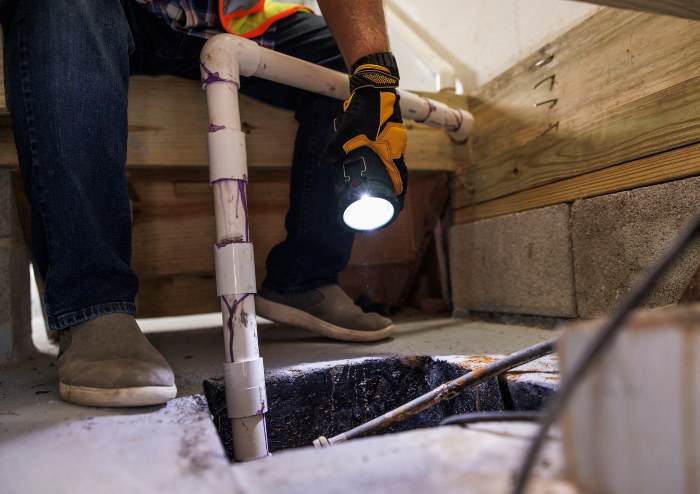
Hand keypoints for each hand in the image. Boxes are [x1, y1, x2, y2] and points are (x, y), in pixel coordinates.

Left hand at [322, 52, 407, 205]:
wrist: (374, 84)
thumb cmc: (367, 107)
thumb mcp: (349, 129)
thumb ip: (337, 146)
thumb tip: (325, 164)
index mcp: (392, 150)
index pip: (400, 179)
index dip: (399, 196)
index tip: (396, 210)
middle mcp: (396, 147)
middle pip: (396, 175)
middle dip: (389, 191)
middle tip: (380, 204)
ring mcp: (392, 140)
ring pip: (390, 164)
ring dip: (384, 177)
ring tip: (373, 189)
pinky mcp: (386, 134)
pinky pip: (385, 154)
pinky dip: (379, 163)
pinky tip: (368, 165)